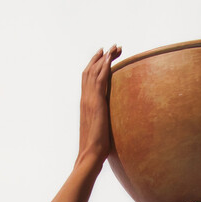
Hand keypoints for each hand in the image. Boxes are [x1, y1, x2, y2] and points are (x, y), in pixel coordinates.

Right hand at [77, 44, 121, 166]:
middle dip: (100, 57)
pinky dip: (105, 66)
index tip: (104, 57)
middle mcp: (85, 98)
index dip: (95, 66)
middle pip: (90, 71)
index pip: (88, 79)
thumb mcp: (99, 130)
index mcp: (85, 103)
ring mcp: (89, 100)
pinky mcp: (96, 102)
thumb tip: (110, 123)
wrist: (90, 154)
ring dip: (105, 58)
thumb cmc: (96, 148)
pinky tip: (111, 58)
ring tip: (115, 47)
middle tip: (111, 47)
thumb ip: (102, 122)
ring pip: (95, 71)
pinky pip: (100, 79)